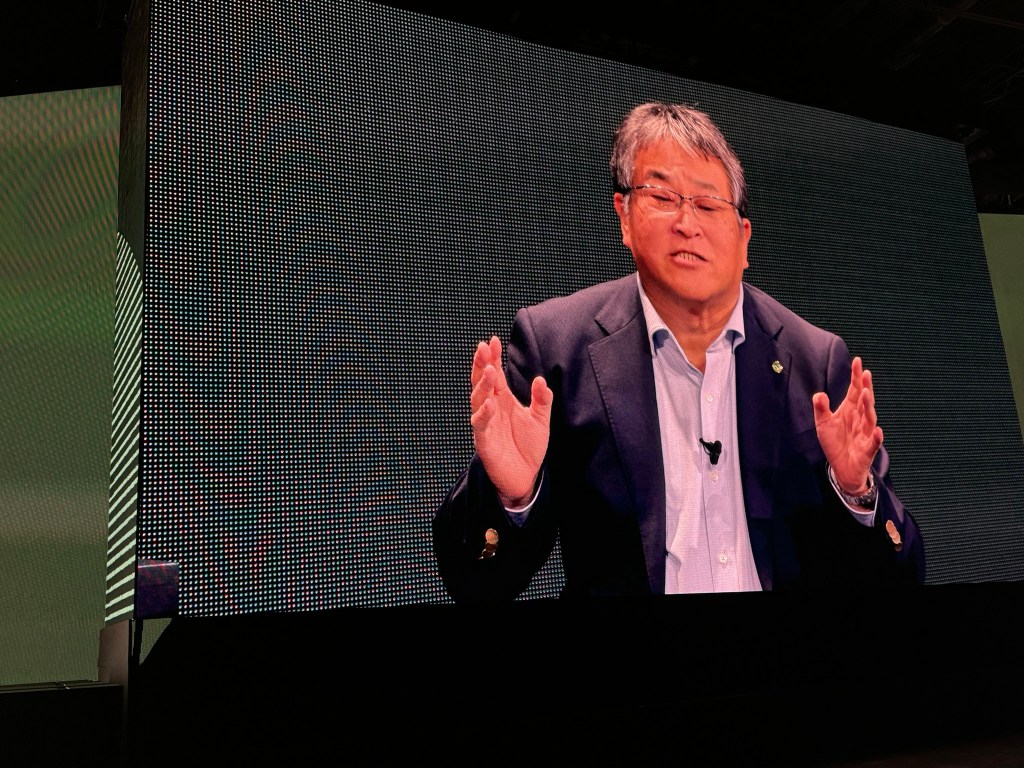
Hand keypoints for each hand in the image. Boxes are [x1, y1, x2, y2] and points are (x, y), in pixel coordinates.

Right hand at [470, 336, 552, 507]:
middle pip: (482, 382)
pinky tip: (490, 402)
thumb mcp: (541, 420)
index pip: (496, 375)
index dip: (492, 358)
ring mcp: (486, 424)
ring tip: (490, 370)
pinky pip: (481, 425)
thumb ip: (542, 400)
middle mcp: (492, 409)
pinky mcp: (485, 442)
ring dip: (483, 385)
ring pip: (478, 400)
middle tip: (483, 348)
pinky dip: (484, 413)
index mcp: (503, 400)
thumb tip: (541, 379)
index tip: (492, 340)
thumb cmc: (529, 448)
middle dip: (482, 364)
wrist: (527, 478)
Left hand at [812, 357, 882, 494]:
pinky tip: (877, 431)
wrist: (842, 468)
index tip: (857, 361)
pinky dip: (876, 437)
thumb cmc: (835, 443)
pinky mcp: (868, 449)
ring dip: (868, 406)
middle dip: (865, 387)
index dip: (856, 377)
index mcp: (850, 410)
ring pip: (869, 418)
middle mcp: (860, 419)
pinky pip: (873, 443)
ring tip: (866, 393)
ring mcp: (866, 433)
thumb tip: (819, 394)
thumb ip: (821, 409)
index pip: (854, 390)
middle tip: (865, 373)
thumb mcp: (823, 424)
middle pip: (864, 401)